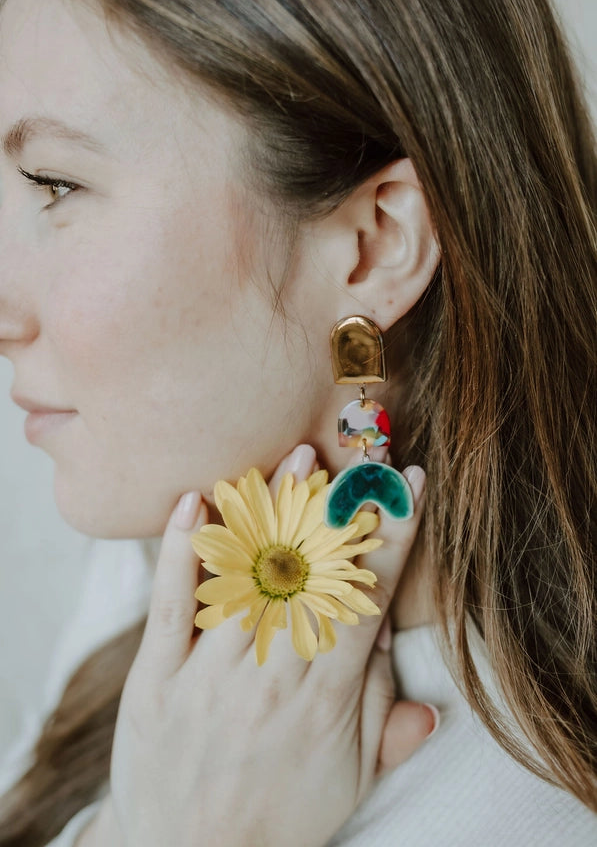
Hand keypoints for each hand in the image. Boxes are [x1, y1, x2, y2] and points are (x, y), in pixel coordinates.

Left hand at [83, 446, 434, 846]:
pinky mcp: (157, 676)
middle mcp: (269, 676)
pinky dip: (179, 549)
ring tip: (296, 455)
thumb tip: (409, 655)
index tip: (407, 489)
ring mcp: (209, 673)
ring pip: (246, 576)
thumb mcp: (351, 778)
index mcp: (324, 698)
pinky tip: (193, 501)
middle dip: (337, 510)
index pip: (366, 599)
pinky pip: (170, 603)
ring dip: (274, 511)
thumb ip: (385, 717)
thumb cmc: (281, 813)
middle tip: (355, 455)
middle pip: (309, 574)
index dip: (392, 538)